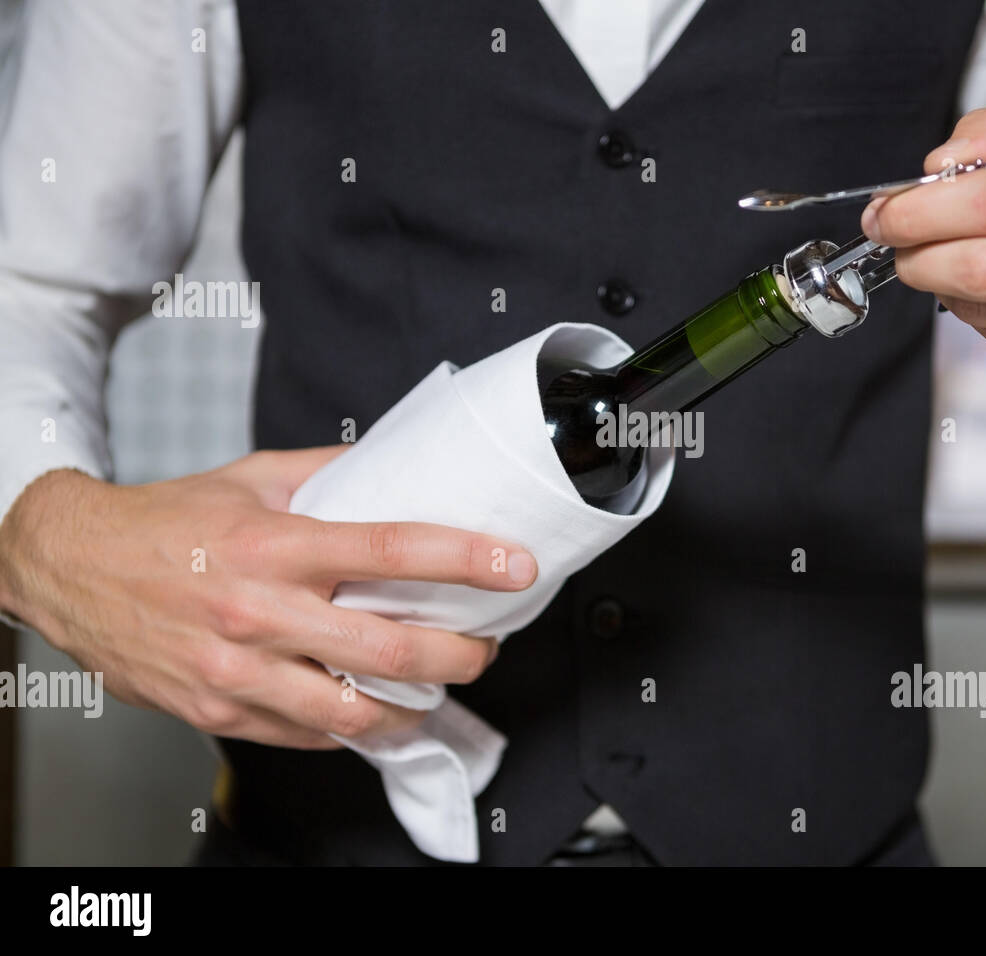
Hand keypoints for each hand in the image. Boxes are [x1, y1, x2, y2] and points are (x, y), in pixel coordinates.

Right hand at [0, 449, 537, 748]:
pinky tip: (372, 707)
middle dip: (460, 655)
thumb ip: (329, 476)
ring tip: (437, 687)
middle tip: (485, 647)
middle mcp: (260, 612)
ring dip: (414, 706)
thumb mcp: (251, 480)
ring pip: (354, 712)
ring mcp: (237, 671)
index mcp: (276, 546)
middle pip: (390, 651)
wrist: (71, 567)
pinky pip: (306, 734)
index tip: (514, 564)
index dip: (466, 558)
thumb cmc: (164, 523)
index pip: (393, 550)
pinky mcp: (217, 711)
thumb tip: (397, 468)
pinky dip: (351, 725)